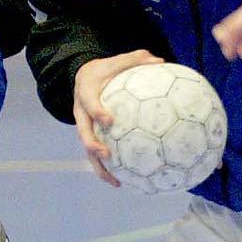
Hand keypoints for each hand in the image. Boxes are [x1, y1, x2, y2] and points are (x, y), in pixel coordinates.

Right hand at [73, 49, 162, 185]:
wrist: (83, 77)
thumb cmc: (104, 70)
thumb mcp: (116, 61)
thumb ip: (136, 60)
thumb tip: (160, 61)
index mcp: (86, 93)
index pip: (89, 103)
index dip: (97, 112)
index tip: (108, 120)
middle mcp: (81, 113)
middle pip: (83, 133)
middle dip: (93, 145)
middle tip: (106, 155)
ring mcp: (84, 127)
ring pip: (87, 151)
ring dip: (99, 167)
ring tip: (115, 182)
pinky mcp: (90, 136)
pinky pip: (97, 155)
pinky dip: (108, 169)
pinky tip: (124, 181)